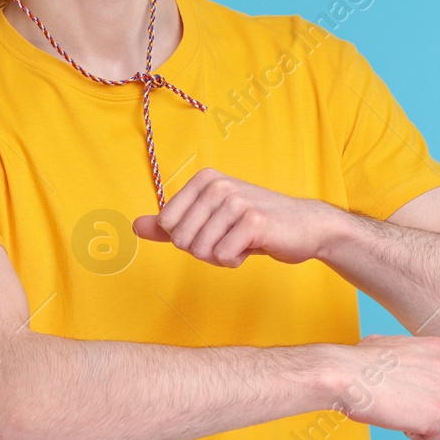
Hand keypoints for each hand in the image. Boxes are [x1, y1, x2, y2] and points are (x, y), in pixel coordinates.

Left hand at [132, 168, 337, 267]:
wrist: (304, 226)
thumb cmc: (253, 224)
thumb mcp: (209, 220)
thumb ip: (171, 224)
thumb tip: (136, 226)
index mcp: (204, 180)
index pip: (167, 224)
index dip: (187, 238)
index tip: (212, 229)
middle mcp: (218, 185)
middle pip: (182, 240)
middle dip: (203, 249)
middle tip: (229, 238)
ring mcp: (236, 201)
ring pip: (201, 251)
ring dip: (221, 256)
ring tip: (241, 241)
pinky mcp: (254, 221)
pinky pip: (223, 256)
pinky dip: (235, 260)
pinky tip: (252, 246)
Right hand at [329, 334, 439, 439]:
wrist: (345, 374)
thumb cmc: (359, 362)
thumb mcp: (394, 345)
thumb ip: (413, 355)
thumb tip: (409, 363)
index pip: (439, 383)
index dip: (414, 389)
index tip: (395, 383)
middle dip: (420, 405)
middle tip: (394, 395)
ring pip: (438, 422)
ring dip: (415, 420)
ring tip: (394, 403)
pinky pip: (431, 439)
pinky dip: (412, 434)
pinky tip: (395, 416)